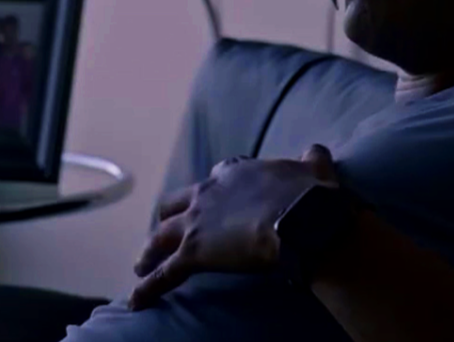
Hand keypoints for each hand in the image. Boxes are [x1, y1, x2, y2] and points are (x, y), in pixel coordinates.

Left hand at [130, 144, 336, 309]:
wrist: (299, 216)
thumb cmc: (308, 194)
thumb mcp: (314, 169)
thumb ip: (312, 159)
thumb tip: (318, 151)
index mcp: (235, 173)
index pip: (218, 175)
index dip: (215, 187)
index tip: (216, 193)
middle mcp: (208, 192)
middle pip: (176, 204)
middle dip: (169, 216)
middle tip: (165, 230)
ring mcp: (197, 222)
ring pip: (161, 236)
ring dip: (149, 251)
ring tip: (140, 266)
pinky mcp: (193, 252)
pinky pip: (164, 273)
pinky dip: (148, 288)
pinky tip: (135, 301)